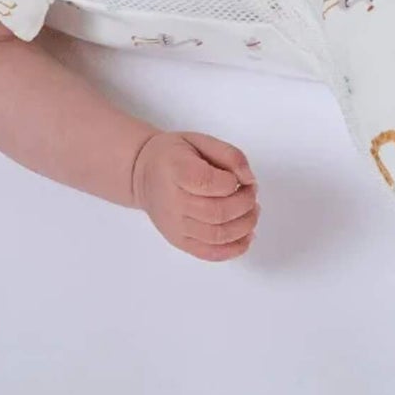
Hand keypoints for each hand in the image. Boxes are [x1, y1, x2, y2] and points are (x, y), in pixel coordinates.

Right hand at [132, 130, 259, 261]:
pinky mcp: (179, 241)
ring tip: (251, 212)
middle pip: (217, 212)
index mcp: (176, 170)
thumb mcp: (200, 140)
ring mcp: (175, 225)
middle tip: (251, 193)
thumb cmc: (173, 155)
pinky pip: (209, 253)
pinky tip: (246, 237)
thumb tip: (248, 179)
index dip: (232, 181)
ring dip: (244, 226)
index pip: (208, 182)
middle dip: (245, 204)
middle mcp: (173, 201)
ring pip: (217, 235)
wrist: (142, 175)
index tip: (239, 176)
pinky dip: (234, 249)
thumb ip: (229, 155)